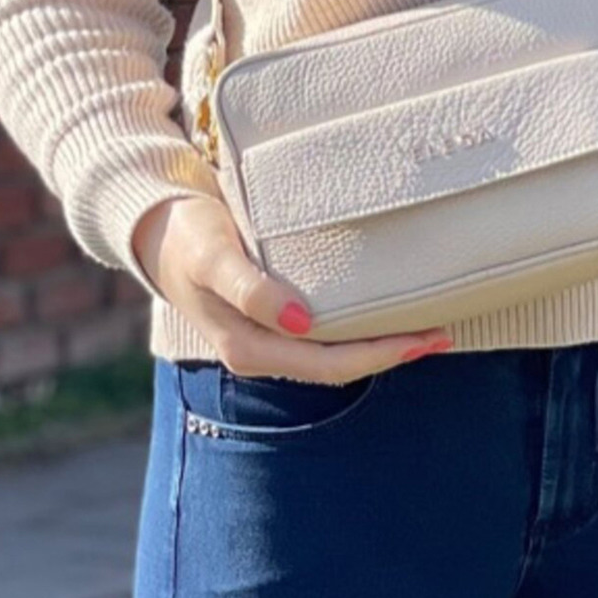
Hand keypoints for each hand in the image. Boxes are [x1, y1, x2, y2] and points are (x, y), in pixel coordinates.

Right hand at [132, 196, 452, 382]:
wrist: (156, 230)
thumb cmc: (188, 236)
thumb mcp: (214, 255)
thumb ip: (251, 288)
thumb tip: (302, 323)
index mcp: (248, 347)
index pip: (330, 363)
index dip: (380, 355)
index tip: (424, 337)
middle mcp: (260, 352)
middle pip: (339, 366)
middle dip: (391, 353)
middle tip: (441, 333)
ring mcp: (264, 339)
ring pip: (332, 355)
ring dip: (377, 344)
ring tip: (423, 325)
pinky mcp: (268, 321)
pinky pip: (322, 337)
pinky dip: (356, 329)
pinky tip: (379, 313)